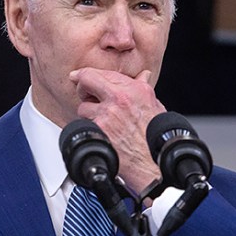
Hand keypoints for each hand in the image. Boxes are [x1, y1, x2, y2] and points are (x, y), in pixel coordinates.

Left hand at [69, 67, 164, 192]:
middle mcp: (120, 99)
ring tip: (102, 122)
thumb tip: (142, 76)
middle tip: (84, 94)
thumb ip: (144, 88)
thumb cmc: (156, 137)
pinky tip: (101, 133)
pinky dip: (90, 128)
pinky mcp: (99, 129)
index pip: (102, 72)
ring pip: (83, 106)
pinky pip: (84, 124)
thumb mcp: (155, 106)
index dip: (87, 74)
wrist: (152, 162)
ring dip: (88, 114)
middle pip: (87, 80)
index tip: (79, 76)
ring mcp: (108, 114)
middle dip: (82, 87)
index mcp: (135, 89)